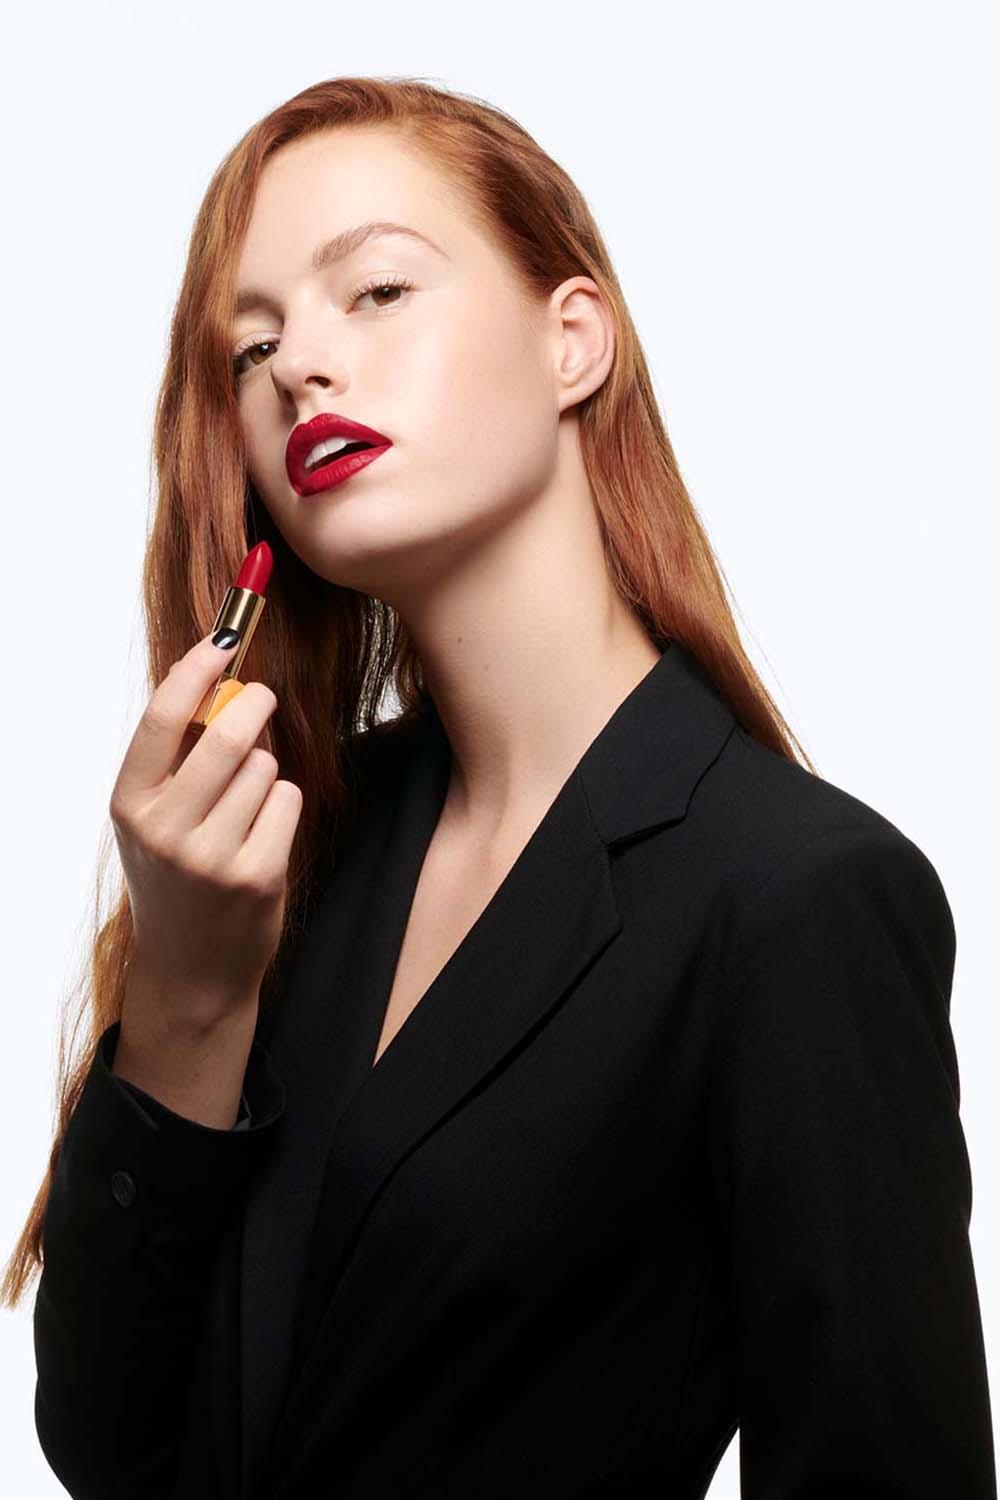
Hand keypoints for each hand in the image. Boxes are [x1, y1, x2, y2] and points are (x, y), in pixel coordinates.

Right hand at [109, 631, 302, 1021]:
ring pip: (263, 767)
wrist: (192, 967)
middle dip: (253, 705)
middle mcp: (164, 830)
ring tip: (246, 806)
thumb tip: (220, 679)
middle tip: (263, 697)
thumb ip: (177, 759)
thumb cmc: (177, 876)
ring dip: (265, 771)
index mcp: (130, 804)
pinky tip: (263, 833)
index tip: (223, 637)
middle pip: (225, 735)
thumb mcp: (154, 819)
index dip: (196, 669)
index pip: (162, 720)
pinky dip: (282, 805)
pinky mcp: (256, 875)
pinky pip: (286, 801)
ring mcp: (210, 856)